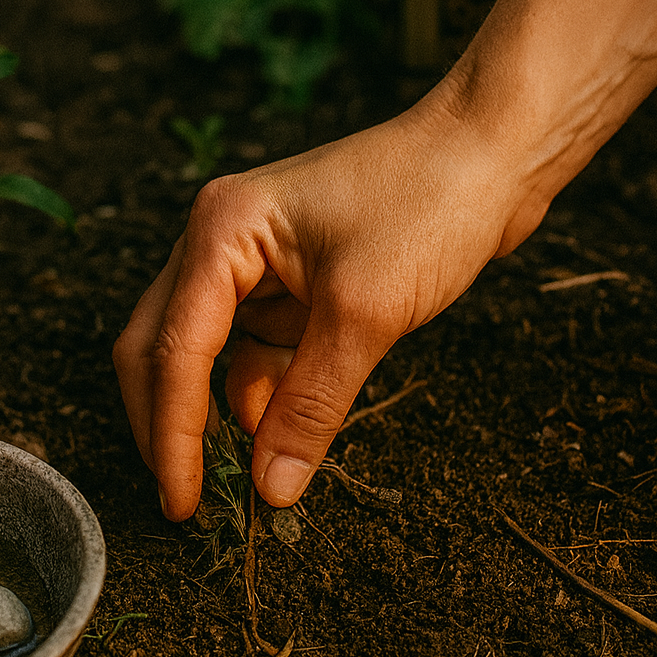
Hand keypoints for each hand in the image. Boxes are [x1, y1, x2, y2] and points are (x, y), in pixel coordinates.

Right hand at [113, 82, 549, 520]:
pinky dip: (263, 393)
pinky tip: (279, 433)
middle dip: (171, 422)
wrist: (492, 153)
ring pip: (209, 353)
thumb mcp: (364, 313)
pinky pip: (257, 348)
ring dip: (218, 414)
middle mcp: (223, 240)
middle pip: (164, 344)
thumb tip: (270, 488)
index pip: (173, 347)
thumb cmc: (428, 203)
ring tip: (237, 480)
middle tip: (187, 497)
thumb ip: (309, 404)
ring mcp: (257, 260)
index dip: (171, 434)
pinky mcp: (293, 280)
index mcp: (222, 230)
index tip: (182, 503)